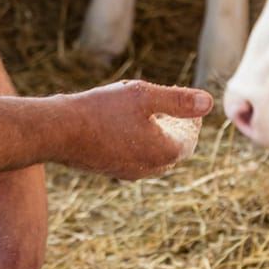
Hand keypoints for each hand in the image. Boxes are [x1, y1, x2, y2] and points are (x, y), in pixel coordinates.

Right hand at [61, 79, 213, 179]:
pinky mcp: (112, 169)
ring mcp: (129, 172)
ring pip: (155, 154)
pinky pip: (137, 156)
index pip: (190, 138)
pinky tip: (125, 122)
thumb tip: (209, 102)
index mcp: (164, 152)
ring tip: (149, 110)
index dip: (191, 118)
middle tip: (171, 104)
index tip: (185, 100)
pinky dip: (140, 140)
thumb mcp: (144, 96)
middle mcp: (150, 168)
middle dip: (177, 126)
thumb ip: (179, 100)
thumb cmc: (102, 110)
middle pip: (174, 148)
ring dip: (158, 133)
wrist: (59, 131)